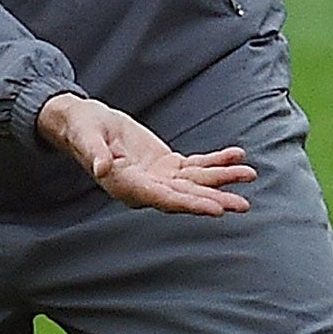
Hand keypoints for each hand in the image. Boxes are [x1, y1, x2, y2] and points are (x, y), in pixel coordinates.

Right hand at [36, 93, 255, 215]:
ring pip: (195, 182)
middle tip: (242, 205)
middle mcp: (146, 187)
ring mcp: (158, 177)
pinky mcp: (166, 165)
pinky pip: (195, 165)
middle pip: (185, 196)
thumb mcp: (86, 137)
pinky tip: (236, 156)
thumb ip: (94, 153)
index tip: (215, 209)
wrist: (85, 124)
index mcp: (127, 186)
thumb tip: (101, 167)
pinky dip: (216, 161)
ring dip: (222, 179)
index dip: (190, 204)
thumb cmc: (83, 130)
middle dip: (215, 199)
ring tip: (249, 175)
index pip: (163, 199)